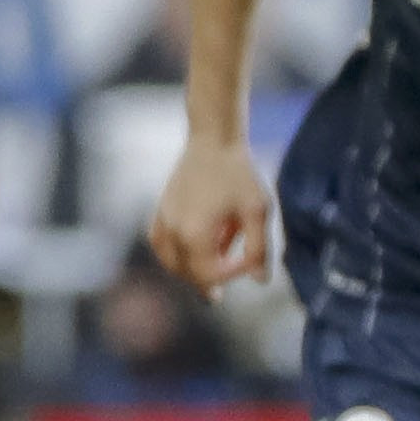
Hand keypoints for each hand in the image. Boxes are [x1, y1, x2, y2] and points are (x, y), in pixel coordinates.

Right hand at [149, 135, 275, 291]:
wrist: (213, 141)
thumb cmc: (239, 174)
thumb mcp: (258, 211)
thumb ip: (259, 248)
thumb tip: (260, 279)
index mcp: (195, 235)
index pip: (211, 274)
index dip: (234, 274)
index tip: (252, 260)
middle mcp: (173, 232)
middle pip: (188, 274)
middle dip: (213, 278)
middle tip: (235, 272)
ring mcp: (163, 221)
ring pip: (172, 263)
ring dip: (192, 270)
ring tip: (213, 269)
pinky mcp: (160, 211)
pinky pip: (160, 245)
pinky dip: (174, 255)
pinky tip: (190, 253)